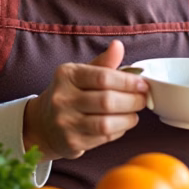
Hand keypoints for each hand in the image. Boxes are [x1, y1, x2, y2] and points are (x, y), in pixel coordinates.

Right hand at [22, 40, 146, 160]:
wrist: (44, 123)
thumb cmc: (70, 94)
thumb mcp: (81, 73)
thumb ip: (103, 62)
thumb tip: (118, 46)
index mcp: (66, 75)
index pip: (103, 77)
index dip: (128, 82)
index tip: (142, 84)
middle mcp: (62, 98)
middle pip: (107, 101)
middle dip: (132, 101)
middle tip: (143, 99)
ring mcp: (65, 122)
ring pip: (106, 123)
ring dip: (128, 118)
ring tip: (134, 113)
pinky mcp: (72, 142)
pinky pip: (104, 138)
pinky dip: (119, 130)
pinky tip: (121, 124)